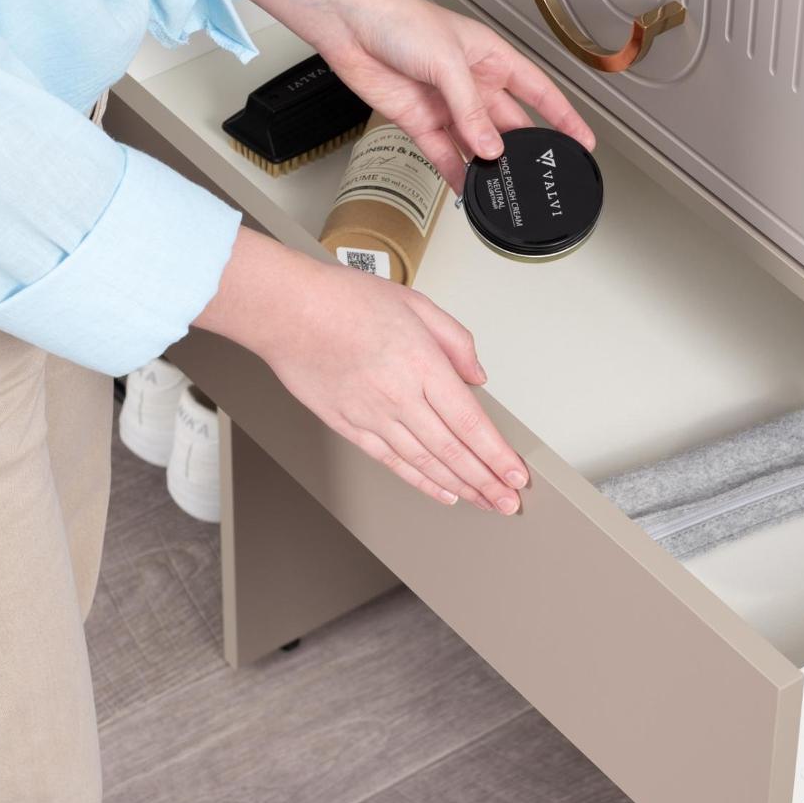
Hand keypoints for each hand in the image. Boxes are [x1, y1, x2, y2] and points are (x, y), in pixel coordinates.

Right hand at [194, 228, 527, 512]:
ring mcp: (373, 415)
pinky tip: (441, 492)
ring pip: (426, 462)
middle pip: (453, 450)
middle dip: (487, 481)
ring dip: (460, 487)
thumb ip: (456, 341)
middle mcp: (400, 396)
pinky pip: (392, 462)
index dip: (497, 454)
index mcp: (422, 364)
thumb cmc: (344, 300)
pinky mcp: (349, 426)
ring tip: (484, 502)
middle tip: (508, 501)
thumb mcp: (417, 305)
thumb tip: (477, 376)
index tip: (516, 473)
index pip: (471, 422)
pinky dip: (420, 482)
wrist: (287, 311)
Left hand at [250, 0, 594, 191]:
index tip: (582, 141)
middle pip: (509, 124)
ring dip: (489, 166)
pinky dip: (455, 173)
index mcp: (491, 58)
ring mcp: (446, 105)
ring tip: (503, 189)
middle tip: (537, 175)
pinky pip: (444, 154)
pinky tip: (467, 189)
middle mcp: (472, 84)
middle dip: (523, 150)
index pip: (539, 92)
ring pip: (477, 144)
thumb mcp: (448, 61)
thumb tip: (491, 147)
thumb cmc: (399, 18)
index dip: (563, 117)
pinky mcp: (419, 121)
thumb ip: (471, 109)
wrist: (350, 22)